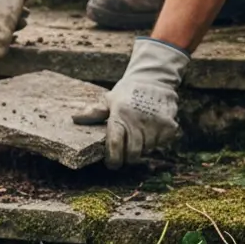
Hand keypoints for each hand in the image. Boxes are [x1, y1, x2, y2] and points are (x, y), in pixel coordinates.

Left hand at [73, 38, 187, 168]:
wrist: (154, 79)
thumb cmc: (128, 92)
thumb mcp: (109, 99)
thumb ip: (94, 112)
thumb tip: (75, 118)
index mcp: (120, 115)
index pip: (116, 144)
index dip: (113, 159)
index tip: (111, 164)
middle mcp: (138, 120)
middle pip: (133, 153)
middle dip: (127, 157)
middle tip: (125, 154)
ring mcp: (156, 123)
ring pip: (148, 149)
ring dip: (142, 147)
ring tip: (139, 134)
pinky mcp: (169, 125)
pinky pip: (161, 143)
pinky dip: (156, 141)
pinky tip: (151, 129)